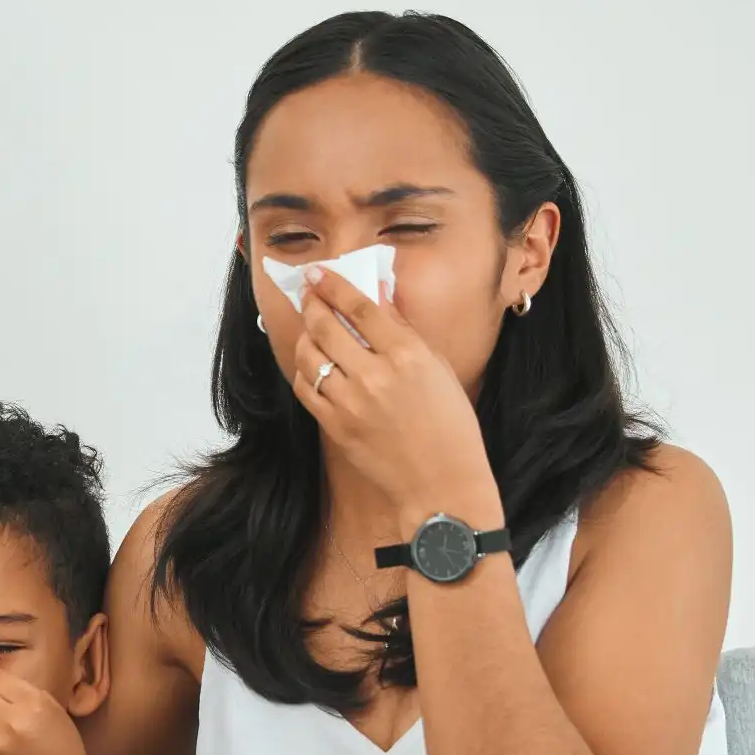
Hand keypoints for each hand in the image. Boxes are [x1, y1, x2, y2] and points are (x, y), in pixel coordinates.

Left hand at [262, 268, 502, 534]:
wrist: (441, 483)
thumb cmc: (450, 426)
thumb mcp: (439, 369)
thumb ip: (405, 331)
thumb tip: (378, 296)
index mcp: (407, 356)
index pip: (360, 307)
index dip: (334, 285)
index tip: (318, 272)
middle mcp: (375, 376)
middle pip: (326, 327)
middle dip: (311, 303)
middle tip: (307, 292)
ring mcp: (351, 403)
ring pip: (310, 356)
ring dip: (305, 335)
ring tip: (311, 327)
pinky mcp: (336, 427)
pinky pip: (307, 389)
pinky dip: (306, 371)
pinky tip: (313, 364)